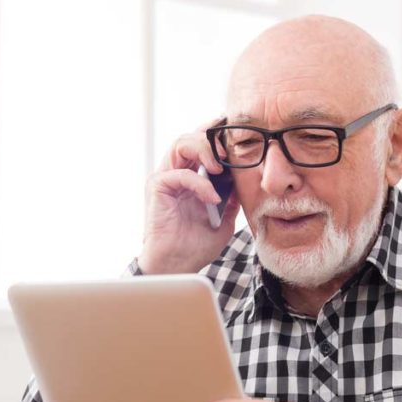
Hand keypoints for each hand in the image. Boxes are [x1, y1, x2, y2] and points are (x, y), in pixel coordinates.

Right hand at [138, 121, 240, 274]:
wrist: (177, 264)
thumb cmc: (196, 245)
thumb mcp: (224, 220)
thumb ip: (232, 199)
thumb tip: (244, 181)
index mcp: (191, 177)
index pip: (201, 144)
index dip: (216, 136)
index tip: (237, 137)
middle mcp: (176, 172)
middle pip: (191, 137)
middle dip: (211, 139)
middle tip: (229, 152)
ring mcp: (165, 178)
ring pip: (181, 144)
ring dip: (203, 150)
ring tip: (220, 167)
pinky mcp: (157, 187)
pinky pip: (180, 173)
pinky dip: (199, 183)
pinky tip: (211, 197)